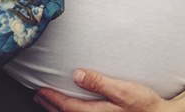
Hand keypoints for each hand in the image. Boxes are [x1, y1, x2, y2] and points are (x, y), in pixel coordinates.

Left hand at [34, 69, 168, 111]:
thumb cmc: (145, 106)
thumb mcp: (123, 90)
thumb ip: (99, 83)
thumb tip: (77, 75)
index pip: (67, 106)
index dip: (52, 98)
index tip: (40, 90)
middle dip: (51, 105)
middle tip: (39, 96)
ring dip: (59, 110)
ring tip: (49, 102)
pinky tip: (72, 109)